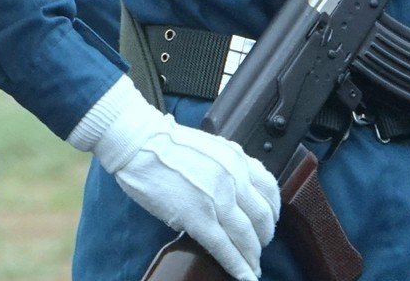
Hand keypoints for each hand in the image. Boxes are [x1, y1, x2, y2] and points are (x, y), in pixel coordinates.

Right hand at [69, 77, 277, 280]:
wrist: (136, 141)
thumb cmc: (162, 142)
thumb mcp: (207, 146)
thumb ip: (226, 164)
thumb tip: (233, 186)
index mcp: (236, 158)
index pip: (270, 190)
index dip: (273, 212)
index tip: (268, 221)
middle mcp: (233, 178)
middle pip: (262, 218)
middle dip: (263, 237)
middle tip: (258, 246)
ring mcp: (217, 199)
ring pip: (247, 236)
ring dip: (252, 255)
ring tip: (252, 265)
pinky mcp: (197, 217)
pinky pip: (224, 247)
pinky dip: (237, 265)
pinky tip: (244, 275)